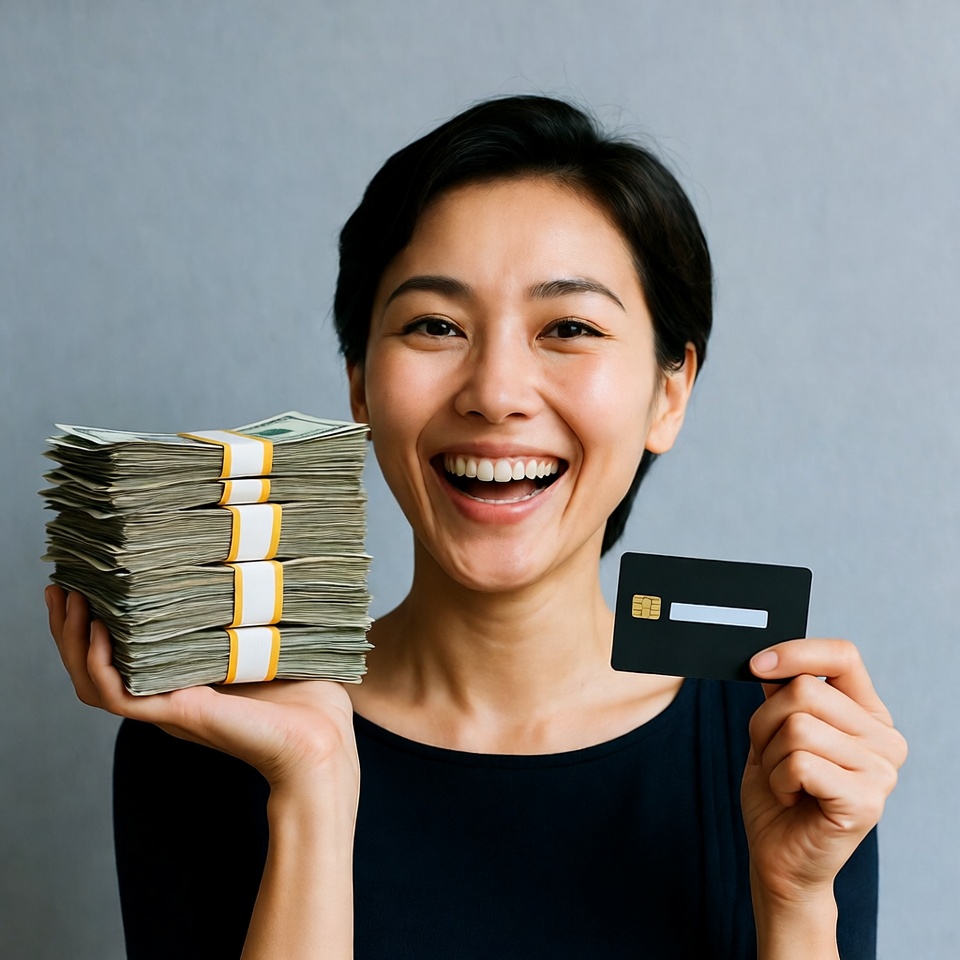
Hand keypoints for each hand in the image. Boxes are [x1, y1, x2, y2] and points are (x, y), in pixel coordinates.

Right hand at [45, 585, 358, 792]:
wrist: (322, 743)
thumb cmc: (309, 700)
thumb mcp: (272, 644)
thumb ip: (251, 616)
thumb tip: (253, 565)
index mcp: (185, 682)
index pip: (123, 654)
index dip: (99, 623)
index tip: (90, 582)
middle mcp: (168, 696)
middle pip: (95, 667)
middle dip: (70, 628)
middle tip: (61, 586)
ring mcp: (169, 708)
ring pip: (94, 682)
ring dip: (72, 643)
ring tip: (69, 601)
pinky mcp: (178, 715)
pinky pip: (118, 697)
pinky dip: (100, 666)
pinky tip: (98, 631)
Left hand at [741, 638, 906, 905]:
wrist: (779, 859)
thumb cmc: (779, 794)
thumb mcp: (774, 732)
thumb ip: (781, 694)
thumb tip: (769, 656)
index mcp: (867, 714)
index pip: (843, 655)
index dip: (795, 652)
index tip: (756, 665)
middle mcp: (885, 738)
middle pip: (805, 689)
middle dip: (766, 721)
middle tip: (771, 756)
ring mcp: (881, 771)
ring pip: (797, 726)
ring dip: (770, 756)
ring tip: (783, 781)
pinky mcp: (866, 800)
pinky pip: (800, 762)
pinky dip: (779, 779)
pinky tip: (792, 798)